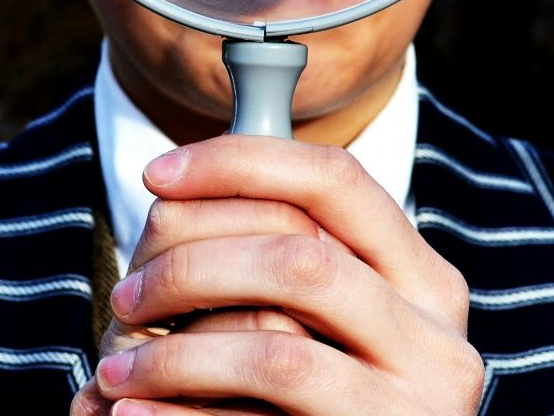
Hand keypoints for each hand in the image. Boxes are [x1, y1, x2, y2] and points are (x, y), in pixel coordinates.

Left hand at [69, 136, 482, 415]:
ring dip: (175, 354)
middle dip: (191, 266)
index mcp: (425, 281)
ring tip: (118, 372)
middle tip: (126, 298)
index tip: (157, 175)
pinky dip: (180, 414)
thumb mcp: (334, 323)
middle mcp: (435, 340)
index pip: (335, 180)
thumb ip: (289, 256)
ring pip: (276, 348)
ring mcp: (410, 406)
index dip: (240, 163)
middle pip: (299, 258)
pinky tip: (133, 412)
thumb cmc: (327, 404)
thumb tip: (179, 188)